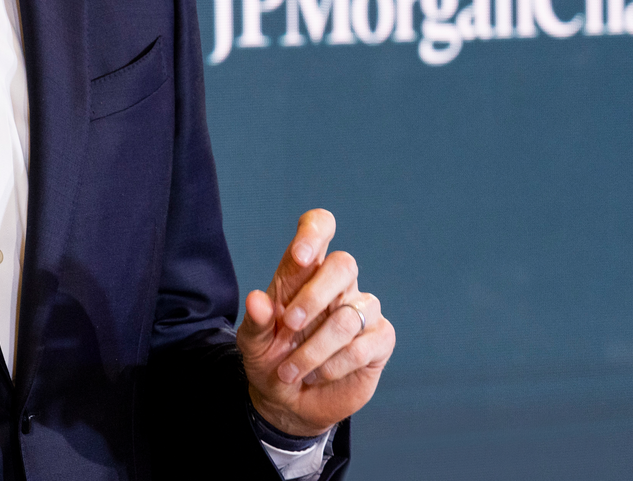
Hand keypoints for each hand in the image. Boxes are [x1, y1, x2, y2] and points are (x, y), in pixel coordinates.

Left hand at [237, 209, 394, 437]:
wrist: (289, 404)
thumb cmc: (271, 362)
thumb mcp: (253, 345)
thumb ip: (255, 322)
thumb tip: (256, 299)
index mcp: (304, 273)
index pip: (320, 227)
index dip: (315, 232)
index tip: (300, 257)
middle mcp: (337, 285)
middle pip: (344, 264)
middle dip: (314, 297)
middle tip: (290, 327)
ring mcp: (362, 310)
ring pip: (350, 316)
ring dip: (315, 349)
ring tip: (291, 371)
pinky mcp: (379, 339)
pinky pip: (364, 345)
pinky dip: (335, 365)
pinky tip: (319, 375)